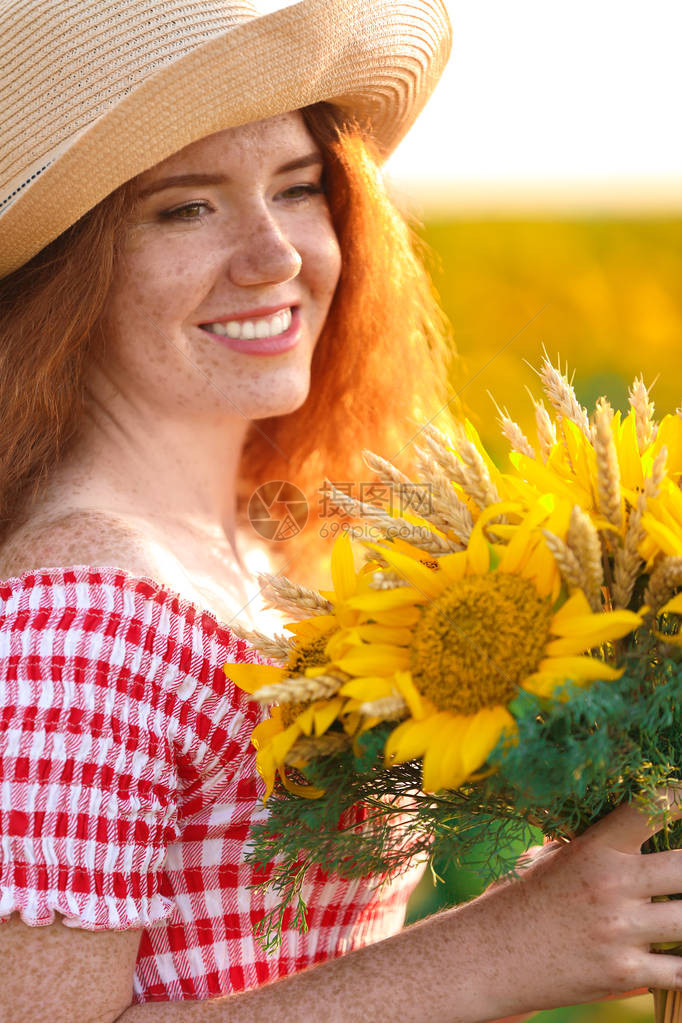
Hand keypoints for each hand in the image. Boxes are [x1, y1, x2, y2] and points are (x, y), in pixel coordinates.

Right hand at [462, 790, 681, 1016]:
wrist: (490, 956)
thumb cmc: (519, 897)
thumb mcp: (548, 857)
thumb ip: (589, 842)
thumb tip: (620, 821)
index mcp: (593, 849)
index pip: (648, 809)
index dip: (675, 798)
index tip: (681, 798)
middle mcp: (611, 886)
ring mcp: (621, 932)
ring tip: (679, 910)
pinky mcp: (625, 973)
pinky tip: (679, 954)